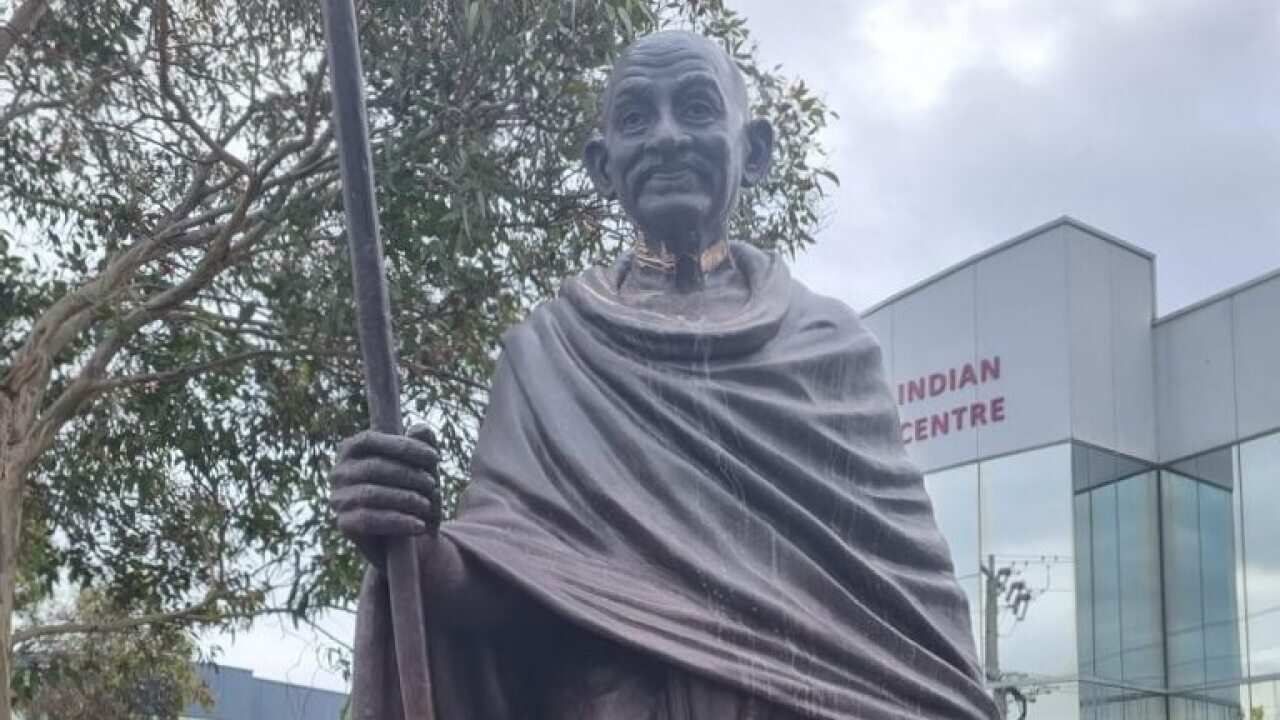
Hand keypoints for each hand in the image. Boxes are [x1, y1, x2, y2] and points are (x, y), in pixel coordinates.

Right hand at [329, 424, 440, 569]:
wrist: (409, 537)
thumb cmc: (413, 491)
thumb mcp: (422, 467)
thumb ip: (422, 445)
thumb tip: (421, 428)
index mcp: (352, 449)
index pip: (370, 440)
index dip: (403, 446)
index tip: (434, 456)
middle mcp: (339, 472)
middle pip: (373, 467)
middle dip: (408, 475)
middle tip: (433, 485)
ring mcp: (338, 498)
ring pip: (371, 494)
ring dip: (405, 498)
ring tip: (428, 505)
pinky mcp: (344, 524)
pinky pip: (369, 520)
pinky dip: (397, 521)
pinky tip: (419, 526)